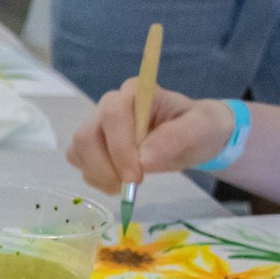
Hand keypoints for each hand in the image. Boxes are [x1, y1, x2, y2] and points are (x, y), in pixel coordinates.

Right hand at [66, 88, 235, 193]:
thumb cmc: (199, 128)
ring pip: (78, 152)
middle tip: (131, 185)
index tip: (137, 174)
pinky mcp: (92, 147)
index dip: (119, 147)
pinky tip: (119, 183)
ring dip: (100, 176)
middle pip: (86, 136)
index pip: (112, 114)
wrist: (193, 138)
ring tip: (128, 185)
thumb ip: (175, 138)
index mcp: (135, 92)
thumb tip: (144, 159)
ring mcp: (97, 126)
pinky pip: (81, 165)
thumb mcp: (201, 128)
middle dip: (105, 166)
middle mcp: (109, 106)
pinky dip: (97, 180)